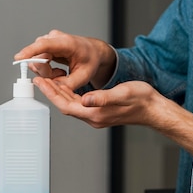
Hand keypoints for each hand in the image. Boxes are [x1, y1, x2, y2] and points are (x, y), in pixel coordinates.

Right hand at [14, 30, 115, 90]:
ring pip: (35, 60)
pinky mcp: (44, 45)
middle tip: (61, 76)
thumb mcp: (84, 76)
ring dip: (46, 72)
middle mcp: (54, 38)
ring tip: (61, 73)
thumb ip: (67, 84)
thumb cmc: (90, 60)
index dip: (30, 51)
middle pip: (37, 57)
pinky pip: (37, 60)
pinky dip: (46, 70)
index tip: (19, 58)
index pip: (44, 45)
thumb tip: (52, 88)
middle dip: (46, 72)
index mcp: (67, 42)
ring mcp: (48, 40)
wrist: (93, 52)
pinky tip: (58, 71)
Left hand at [33, 77, 192, 152]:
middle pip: (65, 104)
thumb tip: (86, 98)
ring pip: (70, 103)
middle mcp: (93, 116)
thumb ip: (103, 97)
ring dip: (58, 91)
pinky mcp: (99, 111)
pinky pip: (78, 103)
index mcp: (95, 113)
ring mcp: (96, 115)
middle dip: (50, 90)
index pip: (66, 104)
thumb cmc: (141, 100)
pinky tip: (66, 84)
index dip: (51, 93)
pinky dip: (69, 93)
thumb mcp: (122, 93)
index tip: (40, 81)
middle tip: (38, 76)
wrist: (153, 108)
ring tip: (47, 78)